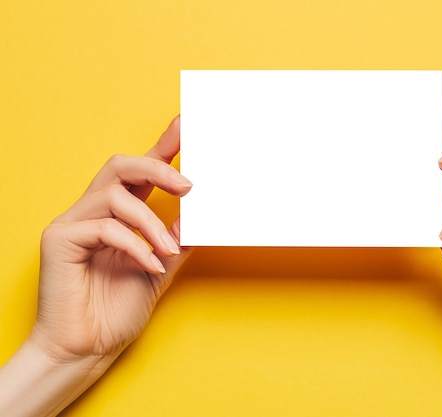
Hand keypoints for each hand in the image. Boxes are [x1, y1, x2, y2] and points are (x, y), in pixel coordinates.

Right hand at [32, 116, 192, 360]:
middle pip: (121, 165)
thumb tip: (203, 214)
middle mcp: (93, 211)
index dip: (164, 146)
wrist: (87, 348)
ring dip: (150, 222)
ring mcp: (73, 223)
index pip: (141, 171)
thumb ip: (178, 239)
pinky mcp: (59, 240)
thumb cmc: (117, 309)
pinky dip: (135, 245)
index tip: (188, 126)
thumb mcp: (161, 266)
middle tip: (189, 187)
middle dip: (158, 168)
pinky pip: (104, 227)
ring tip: (169, 249)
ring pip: (116, 195)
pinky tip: (151, 264)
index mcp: (118, 214)